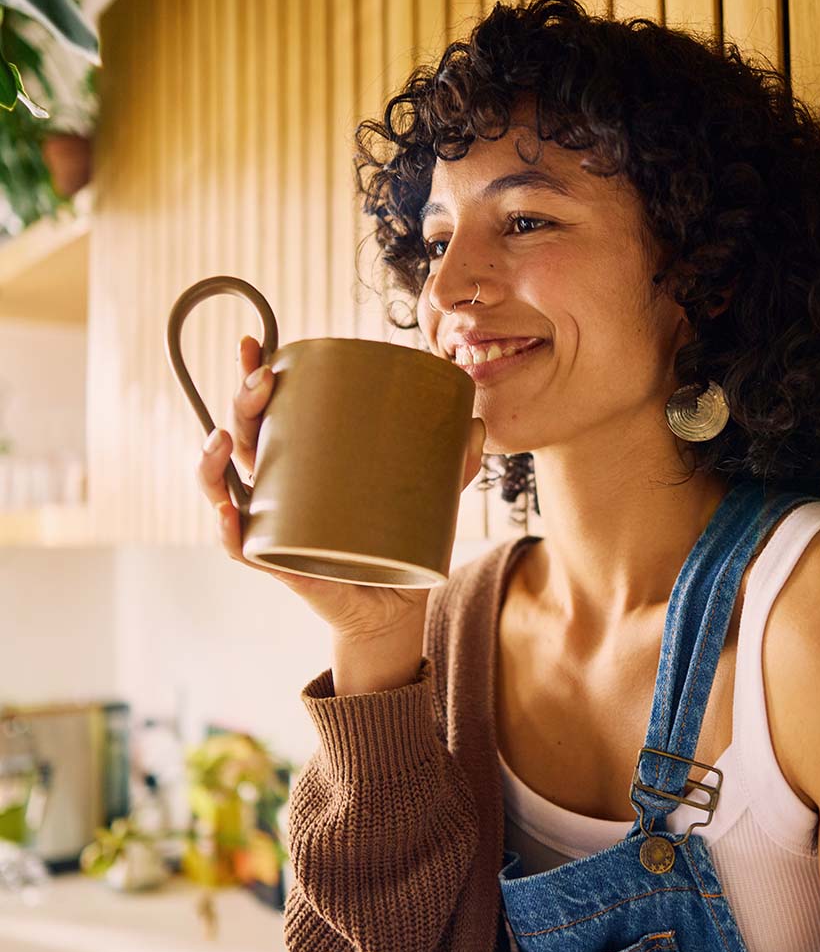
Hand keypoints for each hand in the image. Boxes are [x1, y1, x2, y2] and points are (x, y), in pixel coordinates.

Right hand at [196, 335, 486, 639]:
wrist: (394, 609)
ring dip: (211, 462)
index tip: (256, 342)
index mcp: (301, 464)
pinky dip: (229, 532)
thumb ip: (450, 467)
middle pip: (241, 440)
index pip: (267, 414)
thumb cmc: (397, 546)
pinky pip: (242, 549)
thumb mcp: (425, 501)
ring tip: (225, 438)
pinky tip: (230, 512)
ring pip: (222, 488)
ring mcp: (272, 527)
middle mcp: (276, 491)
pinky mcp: (280, 565)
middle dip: (241, 404)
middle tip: (263, 380)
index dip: (252, 377)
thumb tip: (476, 426)